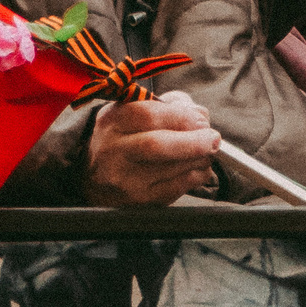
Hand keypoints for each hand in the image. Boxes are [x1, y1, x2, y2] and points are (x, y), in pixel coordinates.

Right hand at [85, 92, 219, 206]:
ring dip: (200, 158)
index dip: (181, 116)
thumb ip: (167, 106)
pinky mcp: (140, 201)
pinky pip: (178, 187)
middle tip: (213, 138)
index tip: (201, 118)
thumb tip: (199, 115)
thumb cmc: (121, 140)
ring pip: (173, 168)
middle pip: (157, 145)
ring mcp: (125, 180)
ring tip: (207, 151)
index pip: (147, 114)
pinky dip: (196, 176)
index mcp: (112, 121)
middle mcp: (114, 151)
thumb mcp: (131, 113)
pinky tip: (199, 168)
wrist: (92, 178)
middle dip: (193, 141)